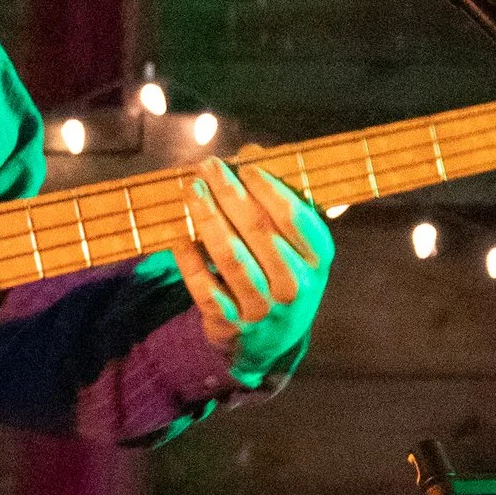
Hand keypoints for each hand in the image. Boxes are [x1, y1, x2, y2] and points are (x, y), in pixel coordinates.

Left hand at [176, 159, 332, 384]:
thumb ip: (276, 198)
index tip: (244, 164)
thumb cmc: (282, 275)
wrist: (270, 343)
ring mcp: (262, 309)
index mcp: (317, 259)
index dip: (267, 186)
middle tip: (208, 166)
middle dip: (228, 193)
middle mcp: (295, 286)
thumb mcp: (293, 244)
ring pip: (229, 255)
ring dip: (207, 217)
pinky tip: (178, 233)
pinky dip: (188, 258)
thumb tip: (250, 151)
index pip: (293, 216)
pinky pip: (204, 286)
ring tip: (192, 189)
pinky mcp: (231, 325)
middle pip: (257, 229)